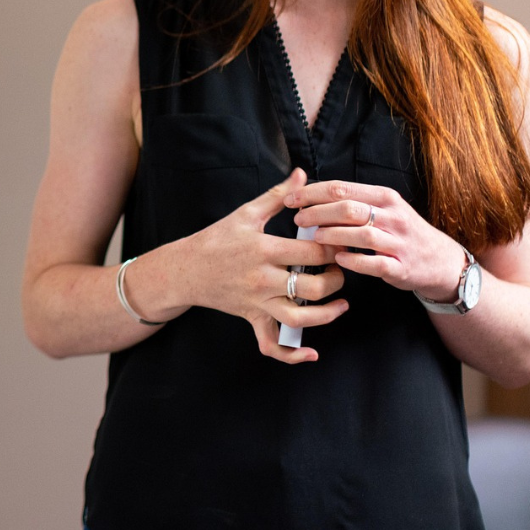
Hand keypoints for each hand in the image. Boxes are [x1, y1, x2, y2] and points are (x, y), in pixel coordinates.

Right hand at [186, 168, 347, 362]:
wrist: (185, 269)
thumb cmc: (217, 238)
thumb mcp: (246, 213)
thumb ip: (278, 195)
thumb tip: (301, 174)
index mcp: (264, 249)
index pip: (312, 253)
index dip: (334, 248)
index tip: (343, 241)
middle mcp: (263, 279)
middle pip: (313, 287)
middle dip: (336, 279)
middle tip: (342, 269)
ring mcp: (258, 303)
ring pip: (300, 319)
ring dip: (327, 315)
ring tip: (341, 303)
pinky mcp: (252, 319)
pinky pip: (272, 345)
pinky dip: (292, 355)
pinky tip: (311, 353)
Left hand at [287, 179, 465, 301]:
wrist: (440, 261)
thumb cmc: (402, 232)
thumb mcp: (384, 208)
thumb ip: (354, 201)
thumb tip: (312, 196)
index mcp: (384, 197)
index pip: (342, 188)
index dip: (312, 192)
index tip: (291, 198)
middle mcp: (393, 216)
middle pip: (348, 208)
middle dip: (318, 212)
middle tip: (298, 218)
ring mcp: (398, 242)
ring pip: (361, 234)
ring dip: (333, 234)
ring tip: (314, 237)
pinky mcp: (401, 266)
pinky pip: (374, 263)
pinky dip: (354, 260)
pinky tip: (338, 259)